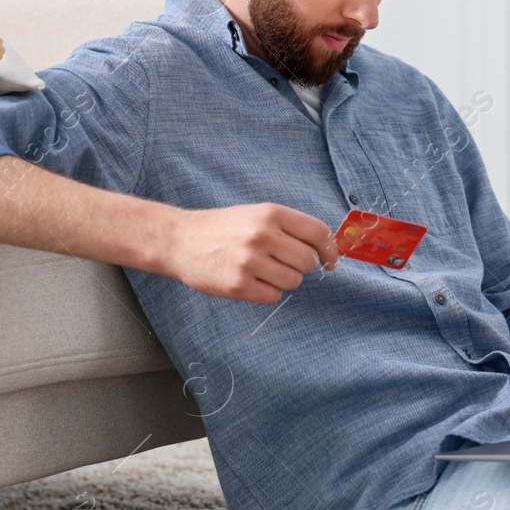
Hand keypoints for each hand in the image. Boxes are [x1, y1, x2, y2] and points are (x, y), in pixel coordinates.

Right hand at [158, 203, 338, 303]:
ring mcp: (250, 261)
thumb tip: (325, 247)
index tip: (329, 261)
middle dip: (299, 265)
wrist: (180, 240)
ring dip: (283, 280)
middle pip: (308, 261)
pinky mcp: (238, 285)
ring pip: (294, 281)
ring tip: (261, 270)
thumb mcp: (256, 215)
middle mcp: (262, 235)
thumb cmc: (222, 228)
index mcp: (270, 214)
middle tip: (280, 262)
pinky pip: (273, 296)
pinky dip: (266, 292)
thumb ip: (289, 227)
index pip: (317, 233)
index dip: (329, 250)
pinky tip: (249, 280)